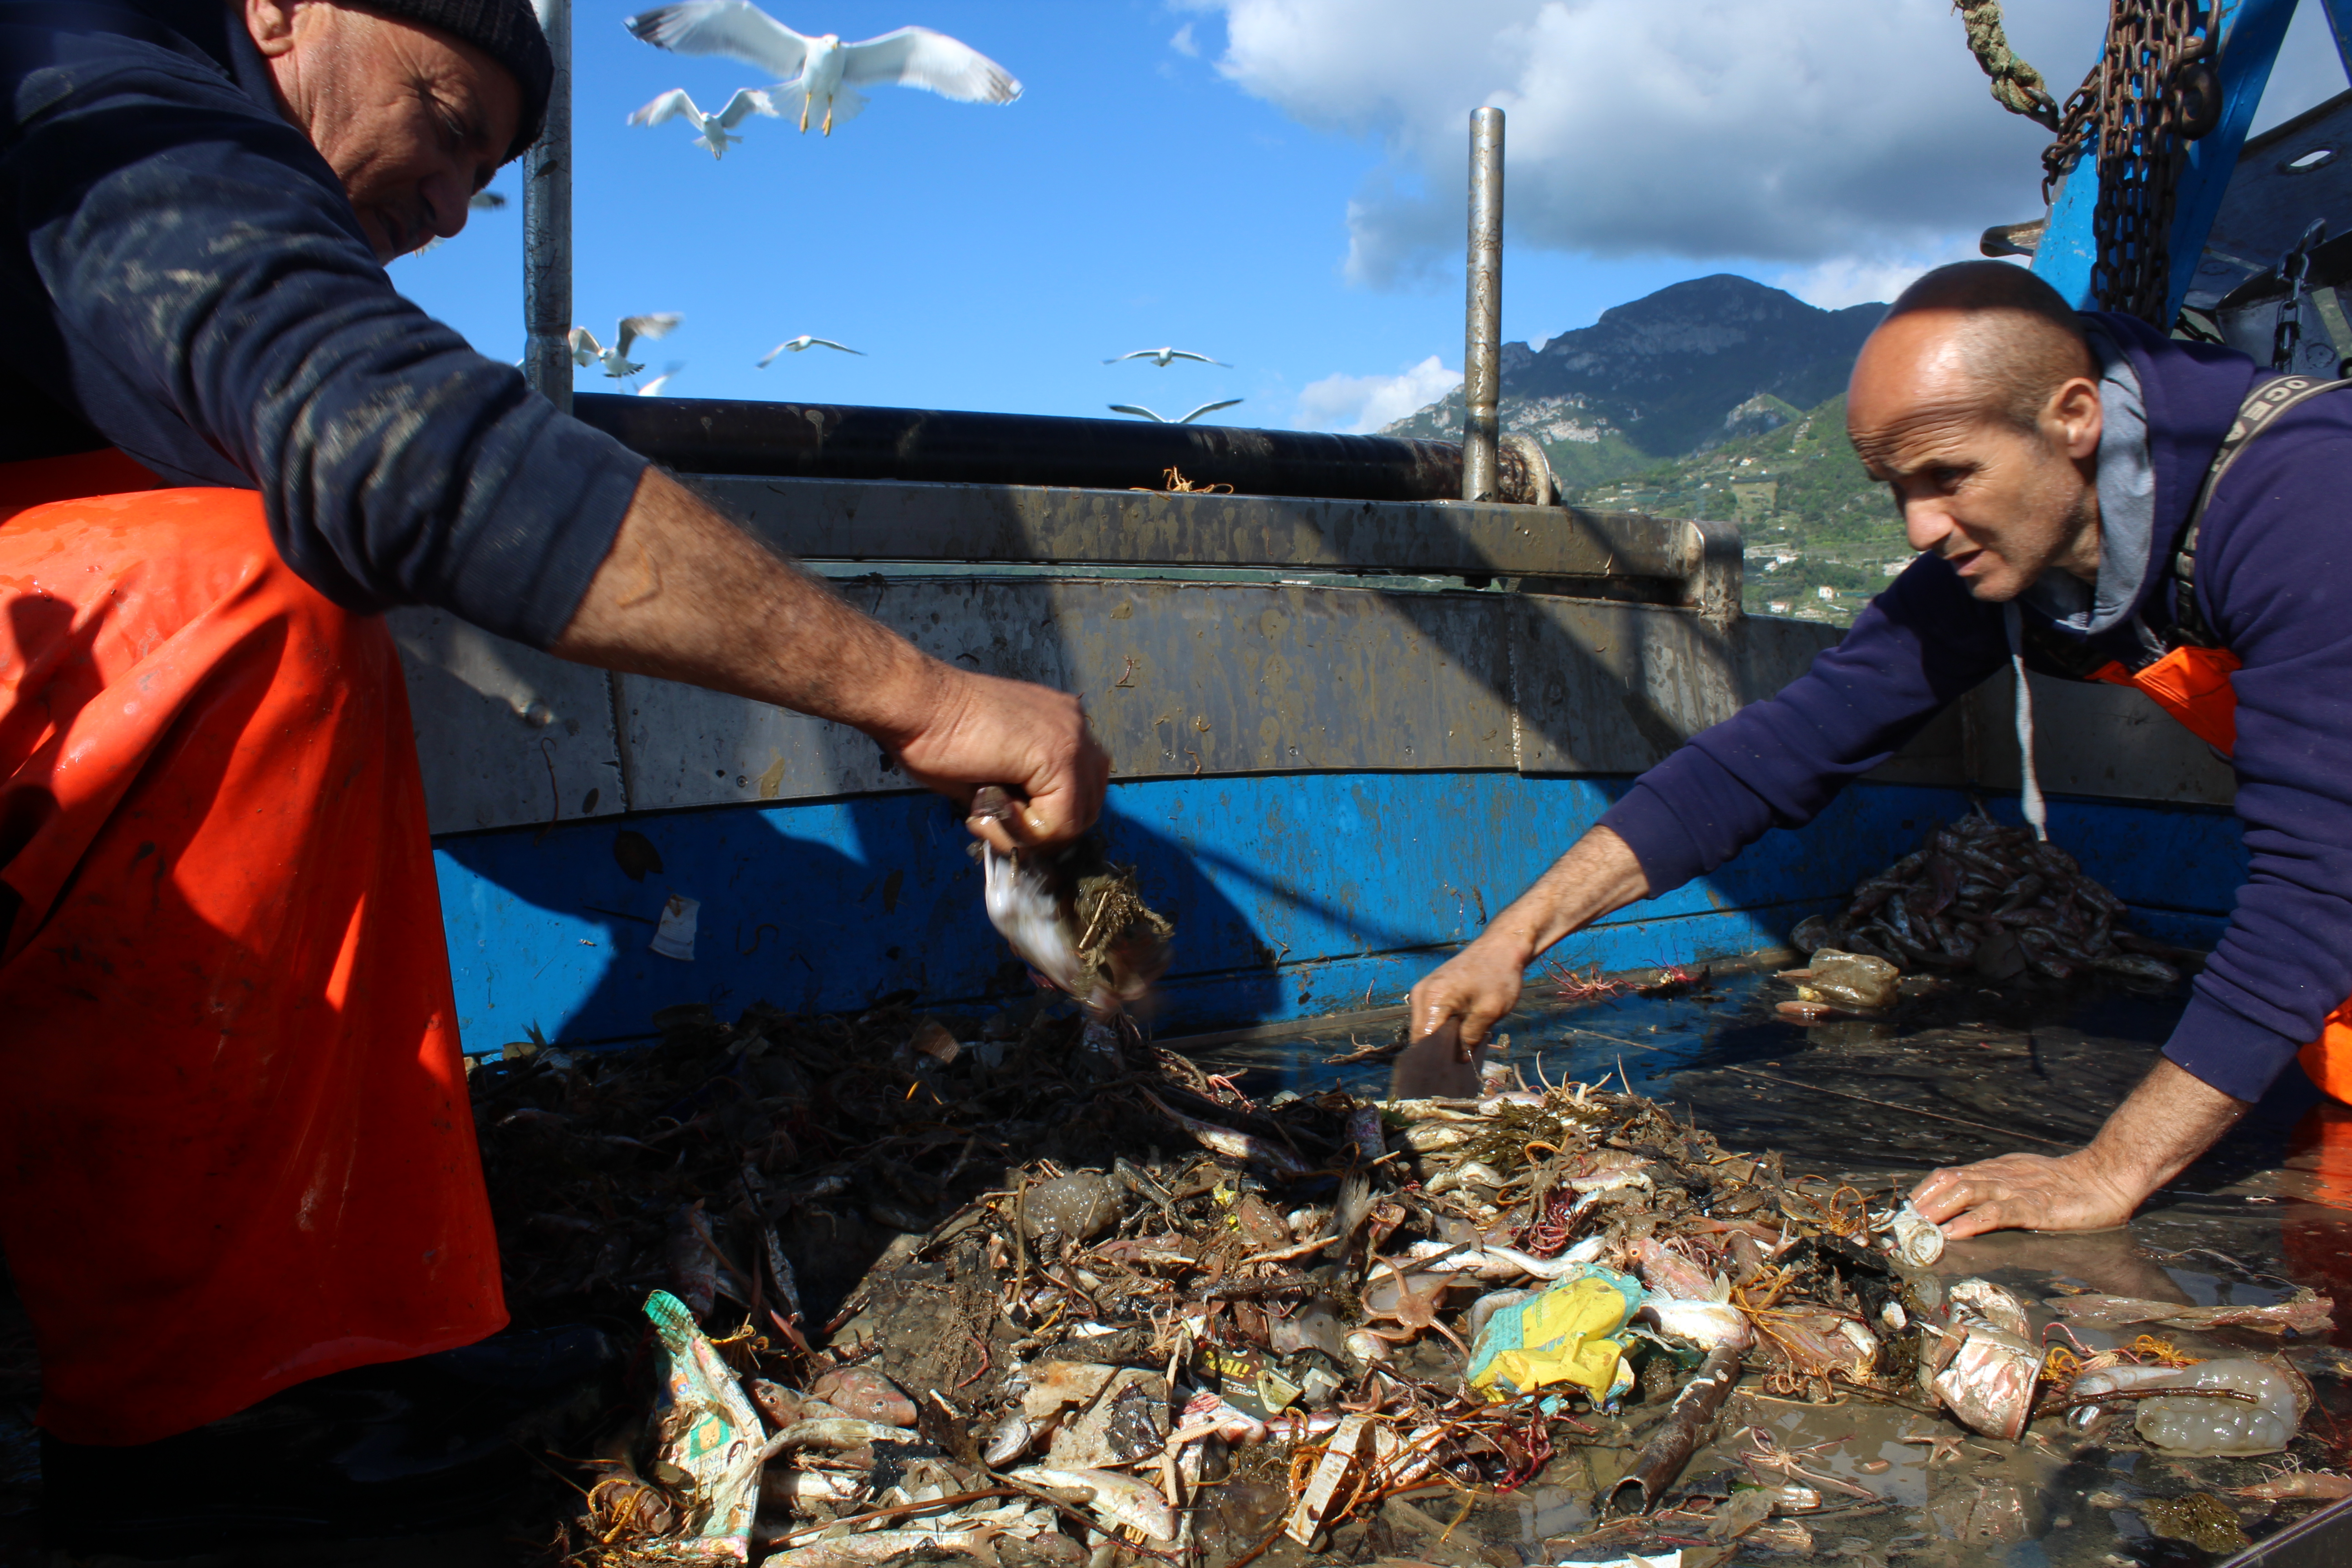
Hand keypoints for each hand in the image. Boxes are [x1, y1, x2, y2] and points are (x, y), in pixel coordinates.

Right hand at [889, 666, 1110, 851]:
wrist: (917, 706)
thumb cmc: (938, 733)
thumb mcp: (993, 770)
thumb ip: (1020, 794)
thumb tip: (1027, 832)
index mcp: (1060, 724)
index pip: (1079, 791)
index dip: (1041, 819)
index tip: (997, 814)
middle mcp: (1074, 726)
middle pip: (1086, 807)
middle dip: (1042, 831)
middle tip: (995, 824)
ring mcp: (1071, 738)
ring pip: (1076, 820)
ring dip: (1031, 834)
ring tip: (990, 817)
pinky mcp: (1058, 756)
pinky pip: (1059, 823)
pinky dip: (1024, 833)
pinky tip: (991, 811)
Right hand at [1407, 931, 1530, 1058]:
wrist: (1501, 947)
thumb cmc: (1498, 976)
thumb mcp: (1489, 1012)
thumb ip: (1471, 1037)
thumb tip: (1459, 1059)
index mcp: (1432, 998)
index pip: (1422, 1040)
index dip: (1433, 1061)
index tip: (1445, 1076)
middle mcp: (1421, 994)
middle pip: (1421, 1035)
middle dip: (1436, 1052)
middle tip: (1456, 1067)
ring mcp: (1424, 990)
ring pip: (1426, 1026)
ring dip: (1440, 1040)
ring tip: (1459, 1053)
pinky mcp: (1431, 989)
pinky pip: (1431, 1016)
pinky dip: (1442, 1028)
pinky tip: (1458, 1037)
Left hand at [1908, 1148, 2145, 1238]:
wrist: (2105, 1177)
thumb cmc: (2065, 1184)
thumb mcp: (2023, 1181)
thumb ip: (1998, 1189)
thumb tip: (1966, 1204)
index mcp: (1995, 1170)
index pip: (1950, 1176)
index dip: (1925, 1192)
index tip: (1906, 1210)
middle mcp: (1999, 1176)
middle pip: (1950, 1182)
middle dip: (1924, 1202)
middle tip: (1903, 1223)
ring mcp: (2015, 1189)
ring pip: (1966, 1192)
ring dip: (1938, 1210)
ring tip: (1919, 1227)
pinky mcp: (2033, 1207)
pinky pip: (1996, 1213)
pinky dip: (1971, 1223)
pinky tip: (1954, 1234)